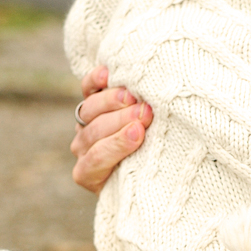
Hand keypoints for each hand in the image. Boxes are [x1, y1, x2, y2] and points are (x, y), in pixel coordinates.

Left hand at [71, 66, 153, 194]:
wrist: (153, 162)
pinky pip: (87, 89)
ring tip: (135, 97)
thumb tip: (167, 158)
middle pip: (95, 131)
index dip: (117, 145)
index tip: (139, 133)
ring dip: (113, 101)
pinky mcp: (91, 102)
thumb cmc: (154, 172)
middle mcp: (84, 150)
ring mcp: (84, 126)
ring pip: (89, 110)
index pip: (97, 158)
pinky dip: (95, 81)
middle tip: (145, 112)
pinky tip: (108, 75)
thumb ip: (147, 168)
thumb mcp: (148, 176)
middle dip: (121, 120)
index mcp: (90, 174)